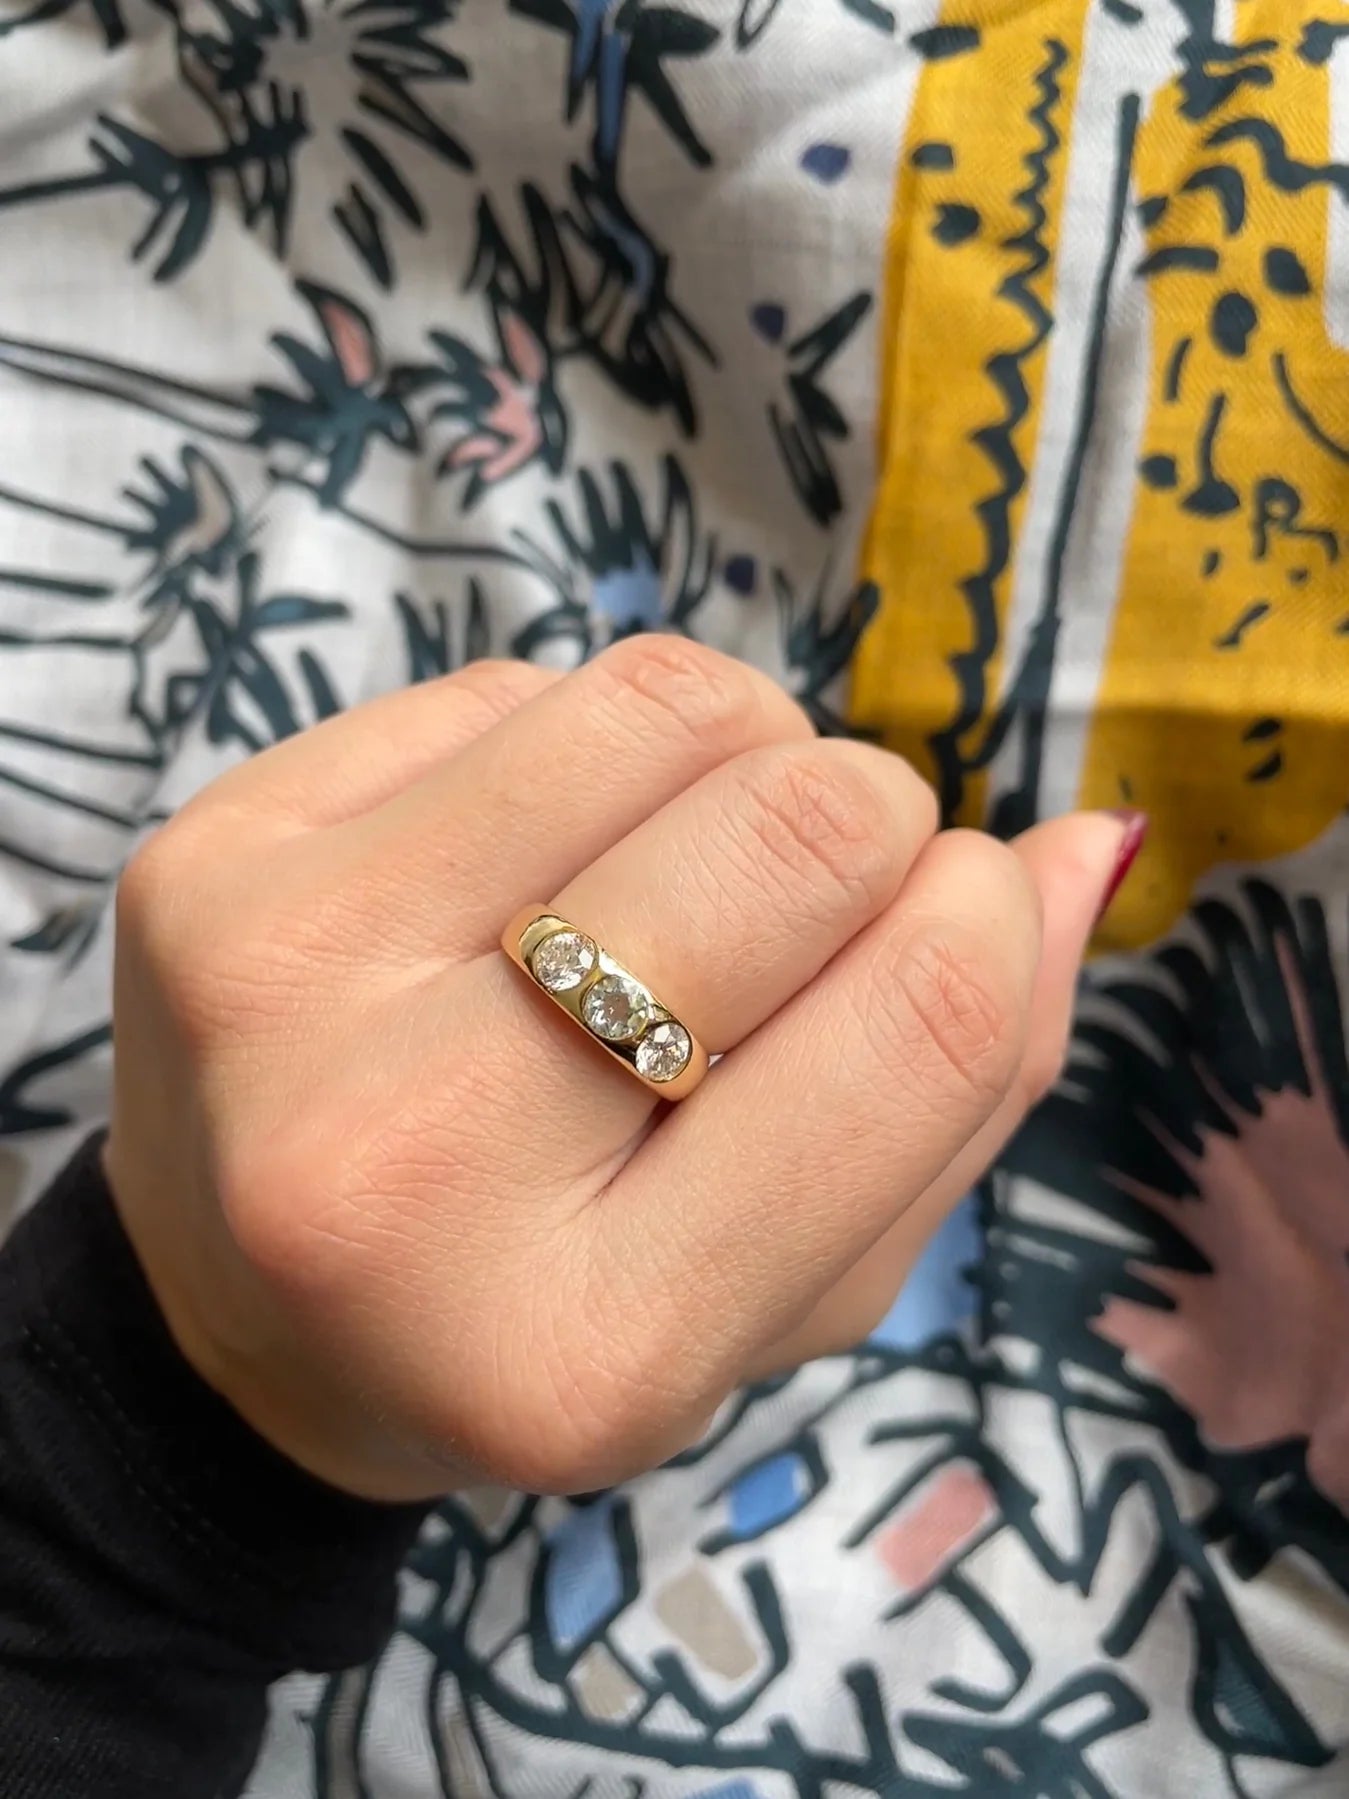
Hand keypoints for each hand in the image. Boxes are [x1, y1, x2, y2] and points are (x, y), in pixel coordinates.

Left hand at [104, 639, 1135, 1501]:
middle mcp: (409, 1169)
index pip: (912, 1024)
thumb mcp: (781, 1291)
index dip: (986, 923)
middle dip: (870, 822)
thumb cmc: (554, 1313)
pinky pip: (510, 683)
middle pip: (793, 836)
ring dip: (745, 748)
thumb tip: (1083, 848)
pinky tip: (549, 850)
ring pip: (660, 708)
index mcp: (591, 1350)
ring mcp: (277, 990)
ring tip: (695, 851)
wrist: (238, 1319)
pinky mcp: (206, 859)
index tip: (957, 913)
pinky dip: (590, 743)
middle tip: (819, 885)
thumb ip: (958, 1095)